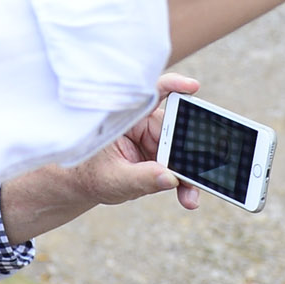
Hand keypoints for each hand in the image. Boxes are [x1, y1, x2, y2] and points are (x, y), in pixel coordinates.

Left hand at [0, 75, 202, 241]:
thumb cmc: (90, 176)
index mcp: (126, 118)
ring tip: (191, 195)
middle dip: (191, 151)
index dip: (172, 85)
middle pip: (176, 129)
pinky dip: (185, 183)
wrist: (84, 185)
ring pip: (181, 151)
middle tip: (200, 173)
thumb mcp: (112, 180)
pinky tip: (188, 197)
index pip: (150, 94)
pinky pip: (179, 167)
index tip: (192, 86)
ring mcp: (154, 140)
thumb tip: (169, 177)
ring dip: (190, 174)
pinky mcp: (160, 156)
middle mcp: (143, 124)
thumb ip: (140, 178)